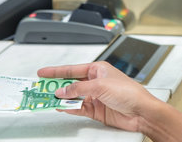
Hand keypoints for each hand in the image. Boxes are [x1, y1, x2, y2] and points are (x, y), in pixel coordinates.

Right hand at [37, 61, 154, 131]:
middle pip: (71, 83)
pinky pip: (78, 108)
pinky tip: (61, 107)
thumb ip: (79, 88)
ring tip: (47, 99)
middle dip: (56, 86)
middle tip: (41, 88)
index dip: (56, 71)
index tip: (43, 73)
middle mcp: (96, 82)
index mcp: (98, 69)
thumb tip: (63, 90)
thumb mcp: (101, 86)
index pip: (73, 69)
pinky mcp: (96, 110)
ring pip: (73, 96)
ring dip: (61, 98)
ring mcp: (95, 96)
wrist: (140, 112)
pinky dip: (69, 108)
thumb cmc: (129, 92)